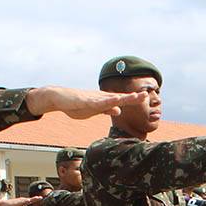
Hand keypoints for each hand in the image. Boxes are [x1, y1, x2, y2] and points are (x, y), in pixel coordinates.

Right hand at [25, 86, 148, 118]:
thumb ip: (106, 110)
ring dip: (123, 98)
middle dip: (133, 97)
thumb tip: (119, 110)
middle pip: (119, 97)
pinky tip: (114, 101)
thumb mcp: (94, 110)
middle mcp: (100, 97)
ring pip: (110, 98)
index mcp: (104, 101)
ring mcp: (93, 98)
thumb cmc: (76, 104)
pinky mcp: (84, 100)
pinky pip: (96, 102)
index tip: (146, 98)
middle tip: (146, 95)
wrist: (58, 98)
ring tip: (134, 97)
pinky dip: (106, 102)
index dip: (133, 99)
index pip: (121, 100)